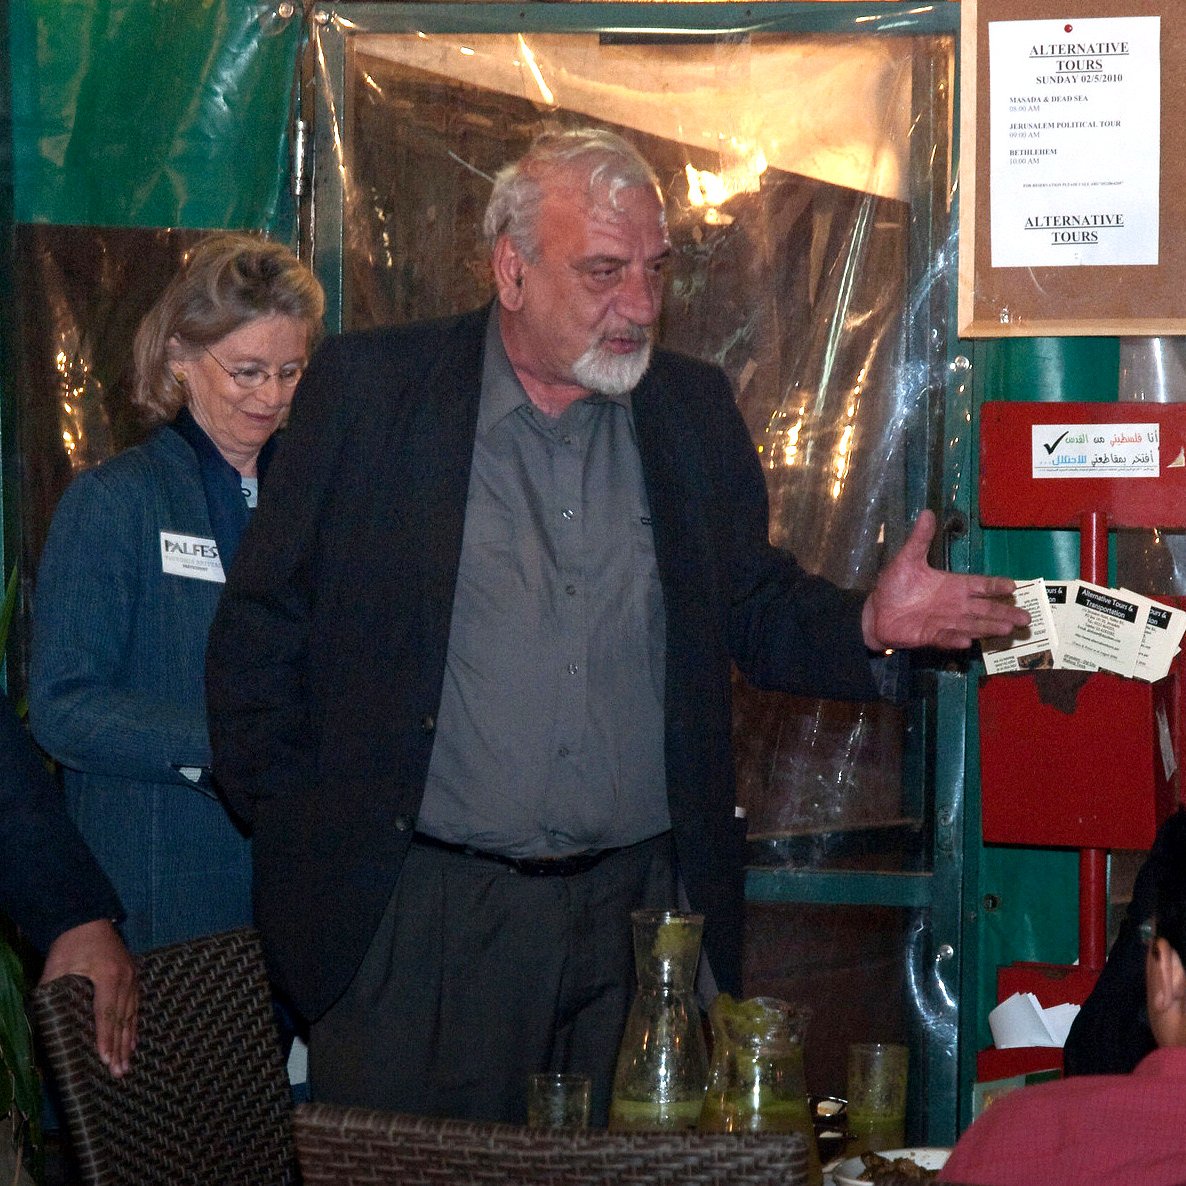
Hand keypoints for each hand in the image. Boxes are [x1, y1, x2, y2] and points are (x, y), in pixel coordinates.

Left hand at [40, 919, 137, 1076]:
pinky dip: (134, 1024)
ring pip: (131, 1014)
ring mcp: (132, 976)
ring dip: (128, 1041)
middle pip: (122, 1018)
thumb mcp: (56, 968)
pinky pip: (136, 1005)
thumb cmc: (70, 944)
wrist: (87, 918)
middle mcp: (126, 978)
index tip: (105, 1061)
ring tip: (127, 1063)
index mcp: (109, 976)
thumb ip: (51, 994)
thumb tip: (43, 1025)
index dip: (105, 1039)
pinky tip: (134, 1039)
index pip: (106, 1014)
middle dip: (119, 1048)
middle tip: (119, 1072)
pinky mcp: (133, 974)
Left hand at [862, 509, 1029, 650]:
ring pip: (972, 625)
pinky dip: (956, 639)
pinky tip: (967, 642)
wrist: (875, 611)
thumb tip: (927, 512)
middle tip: (1027, 618)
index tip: (1013, 586)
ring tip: (1007, 630)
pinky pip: (946, 638)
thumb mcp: (907, 559)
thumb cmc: (895, 586)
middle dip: (1004, 612)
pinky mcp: (931, 636)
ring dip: (989, 627)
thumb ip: (920, 539)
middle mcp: (954, 605)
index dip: (995, 586)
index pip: (980, 585)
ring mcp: (945, 622)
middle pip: (985, 609)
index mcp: (952, 585)